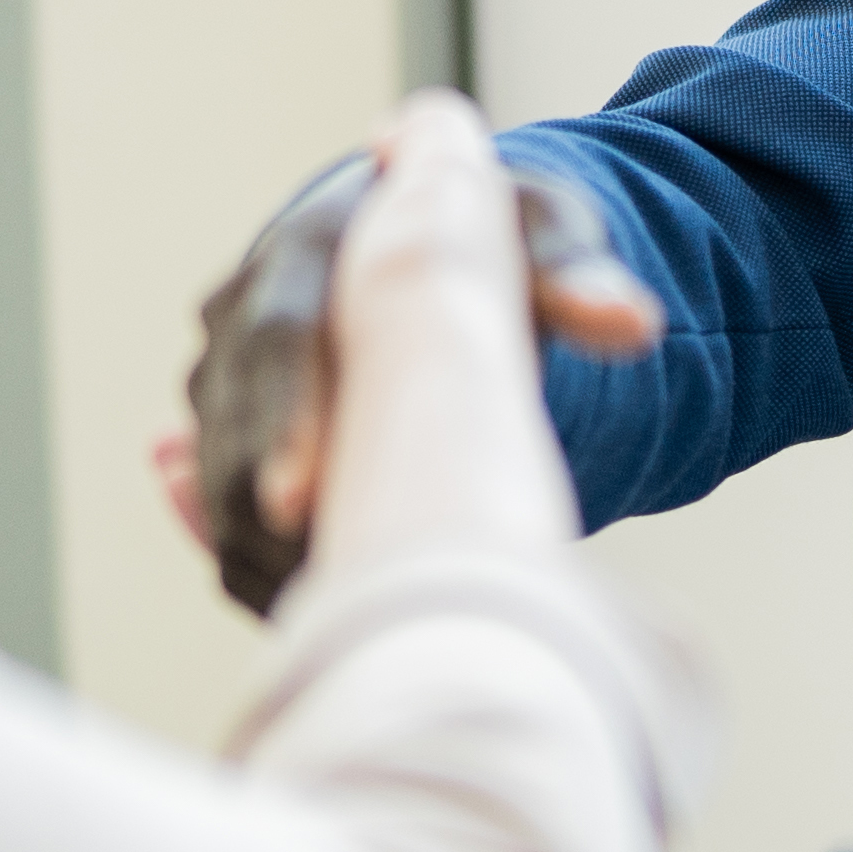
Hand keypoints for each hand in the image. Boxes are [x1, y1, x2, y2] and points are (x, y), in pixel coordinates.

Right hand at [153, 141, 657, 578]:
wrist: (428, 237)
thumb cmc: (493, 237)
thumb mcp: (537, 238)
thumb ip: (576, 279)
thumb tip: (634, 323)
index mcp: (313, 245)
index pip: (283, 332)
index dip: (288, 413)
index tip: (303, 500)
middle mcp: (246, 301)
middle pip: (233, 414)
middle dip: (257, 499)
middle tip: (309, 579)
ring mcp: (225, 366)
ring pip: (218, 470)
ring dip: (258, 542)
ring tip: (328, 615)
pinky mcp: (225, 422)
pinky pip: (222, 504)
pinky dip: (257, 557)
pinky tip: (319, 613)